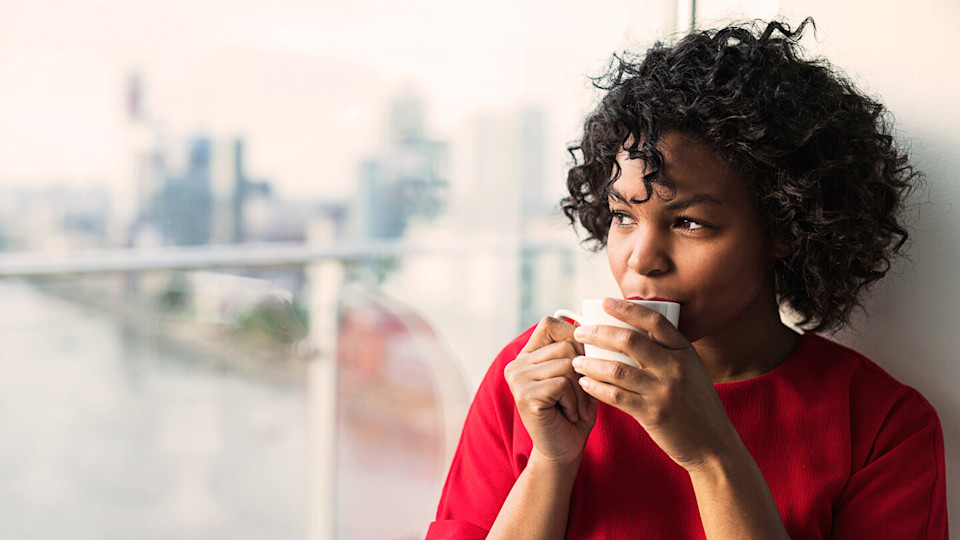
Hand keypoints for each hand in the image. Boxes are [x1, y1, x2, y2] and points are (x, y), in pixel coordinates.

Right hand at [504, 316, 598, 465]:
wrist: (563, 451)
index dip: (574, 336)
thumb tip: (591, 325)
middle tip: (583, 397)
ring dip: (581, 390)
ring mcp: (517, 379)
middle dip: (585, 371)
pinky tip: (569, 415)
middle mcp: (516, 364)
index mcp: (527, 356)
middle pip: (565, 345)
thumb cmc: (575, 412)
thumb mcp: (578, 376)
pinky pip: (563, 384)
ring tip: (576, 408)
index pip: (550, 323)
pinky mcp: (525, 395)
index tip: (586, 362)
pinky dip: (574, 401)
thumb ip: (578, 350)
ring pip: (567, 364)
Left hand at [571, 298, 738, 470]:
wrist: (714, 445)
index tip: (605, 302)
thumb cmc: (697, 405)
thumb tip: (634, 333)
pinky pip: (616, 396)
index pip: (654, 321)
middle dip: (598, 332)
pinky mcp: (653, 414)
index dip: (627, 308)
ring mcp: (664, 391)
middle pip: (629, 340)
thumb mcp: (692, 371)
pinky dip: (596, 388)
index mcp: (685, 352)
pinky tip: (585, 383)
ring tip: (576, 360)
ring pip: (617, 369)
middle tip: (580, 332)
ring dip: (591, 362)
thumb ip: (669, 354)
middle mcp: (675, 368)